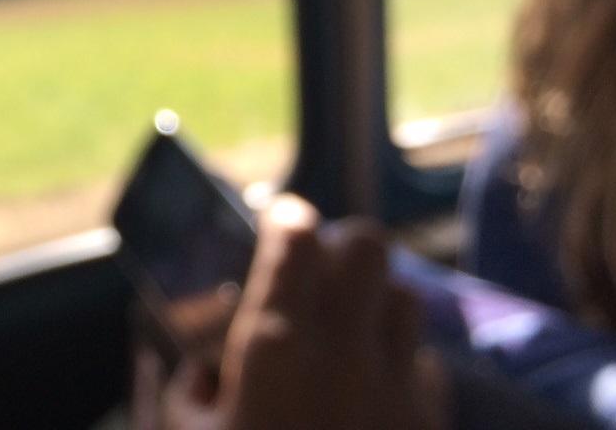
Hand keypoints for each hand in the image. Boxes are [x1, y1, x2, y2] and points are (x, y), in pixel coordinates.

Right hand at [156, 197, 447, 429]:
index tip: (273, 228)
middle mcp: (346, 355)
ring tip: (344, 333)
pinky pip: (429, 368)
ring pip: (408, 300)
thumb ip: (186, 388)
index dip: (284, 221)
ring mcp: (399, 394)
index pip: (296, 231)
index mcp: (275, 345)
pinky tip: (371, 394)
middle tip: (313, 275)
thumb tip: (205, 366)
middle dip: (340, 249)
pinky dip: (403, 366)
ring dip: (375, 304)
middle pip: (369, 244)